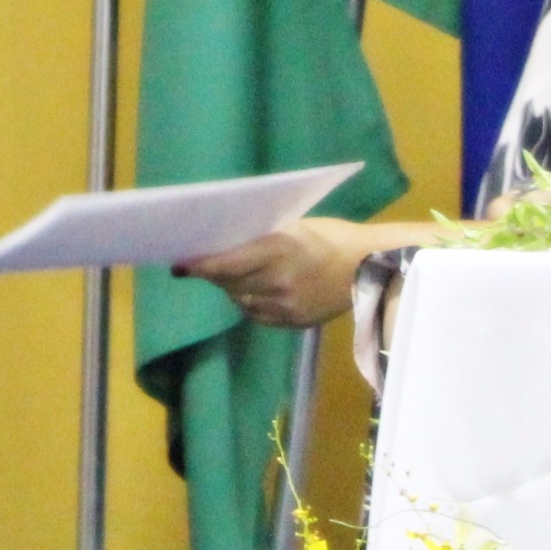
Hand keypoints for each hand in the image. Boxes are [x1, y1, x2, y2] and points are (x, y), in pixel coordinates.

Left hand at [176, 219, 368, 328]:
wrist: (372, 269)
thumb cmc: (331, 237)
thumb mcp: (294, 227)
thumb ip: (261, 239)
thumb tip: (226, 243)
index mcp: (278, 250)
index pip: (228, 263)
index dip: (200, 266)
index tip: (178, 265)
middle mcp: (278, 281)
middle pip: (230, 283)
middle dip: (214, 274)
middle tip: (199, 264)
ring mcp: (287, 306)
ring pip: (241, 300)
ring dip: (231, 288)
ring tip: (230, 275)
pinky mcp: (294, 323)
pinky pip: (258, 315)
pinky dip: (249, 302)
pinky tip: (252, 290)